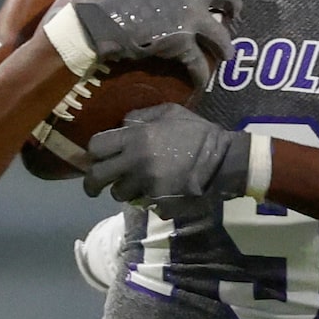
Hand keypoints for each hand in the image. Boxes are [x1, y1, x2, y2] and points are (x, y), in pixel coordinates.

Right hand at [66, 0, 245, 84]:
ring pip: (222, 36)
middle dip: (236, 6)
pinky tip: (203, 79)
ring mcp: (191, 18)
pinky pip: (199, 63)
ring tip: (225, 53)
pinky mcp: (182, 43)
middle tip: (233, 13)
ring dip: (226, 47)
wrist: (96, 19)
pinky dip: (202, 74)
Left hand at [81, 104, 250, 205]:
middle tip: (95, 188)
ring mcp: (148, 186)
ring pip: (120, 195)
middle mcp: (136, 162)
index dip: (94, 154)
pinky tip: (163, 192)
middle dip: (93, 184)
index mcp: (136, 138)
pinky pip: (145, 205)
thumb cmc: (198, 133)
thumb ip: (141, 116)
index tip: (97, 160)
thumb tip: (121, 126)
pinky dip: (151, 201)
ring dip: (126, 191)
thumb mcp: (170, 112)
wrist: (224, 161)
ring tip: (140, 185)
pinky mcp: (160, 203)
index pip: (96, 147)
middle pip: (98, 177)